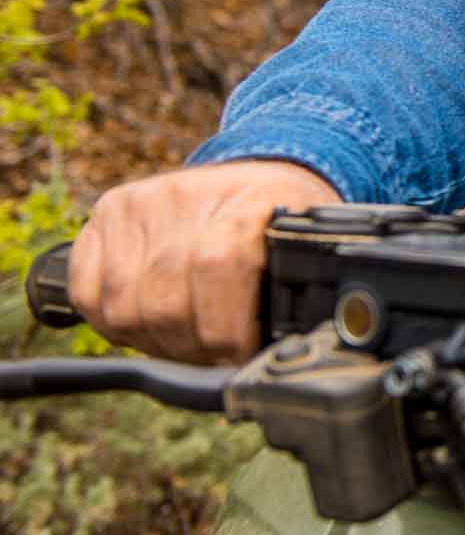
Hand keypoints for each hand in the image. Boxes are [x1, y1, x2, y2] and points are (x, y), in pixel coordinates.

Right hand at [68, 160, 341, 363]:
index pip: (217, 267)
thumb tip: (275, 352)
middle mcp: (186, 193)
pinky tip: (149, 324)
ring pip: (123, 307)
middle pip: (165, 301)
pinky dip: (113, 324)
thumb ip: (294, 294)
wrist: (260, 179)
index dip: (224, 329)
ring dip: (154, 342)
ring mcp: (140, 200)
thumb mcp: (306, 251)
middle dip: (191, 347)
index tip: (239, 354)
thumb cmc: (282, 225)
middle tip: (213, 355)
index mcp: (248, 200)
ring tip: (186, 342)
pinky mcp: (108, 212)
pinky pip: (88, 292)